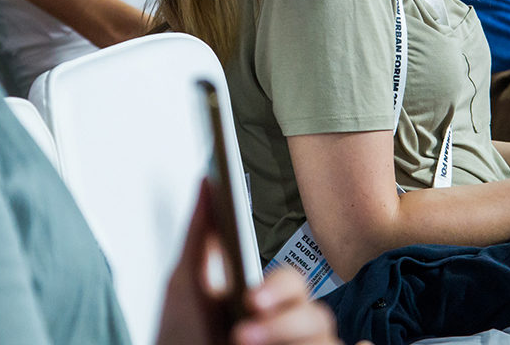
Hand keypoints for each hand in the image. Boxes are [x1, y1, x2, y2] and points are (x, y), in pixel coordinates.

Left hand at [160, 184, 343, 344]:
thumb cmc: (182, 336)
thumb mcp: (185, 287)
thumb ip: (200, 235)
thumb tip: (208, 180)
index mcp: (267, 300)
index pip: (292, 283)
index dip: (279, 289)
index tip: (251, 299)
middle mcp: (288, 326)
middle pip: (318, 315)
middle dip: (286, 323)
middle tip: (242, 334)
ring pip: (327, 340)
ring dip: (293, 341)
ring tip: (243, 344)